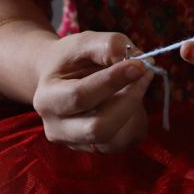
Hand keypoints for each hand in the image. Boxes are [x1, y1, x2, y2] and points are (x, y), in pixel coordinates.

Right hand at [33, 31, 152, 153]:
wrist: (61, 80)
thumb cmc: (72, 60)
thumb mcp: (83, 43)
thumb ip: (109, 46)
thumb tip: (140, 61)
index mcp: (47, 99)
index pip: (81, 97)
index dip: (113, 81)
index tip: (139, 65)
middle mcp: (57, 128)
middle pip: (98, 128)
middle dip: (129, 100)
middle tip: (145, 74)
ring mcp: (76, 143)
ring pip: (117, 138)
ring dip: (135, 109)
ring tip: (134, 85)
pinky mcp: (97, 150)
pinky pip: (127, 140)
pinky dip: (137, 119)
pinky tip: (130, 101)